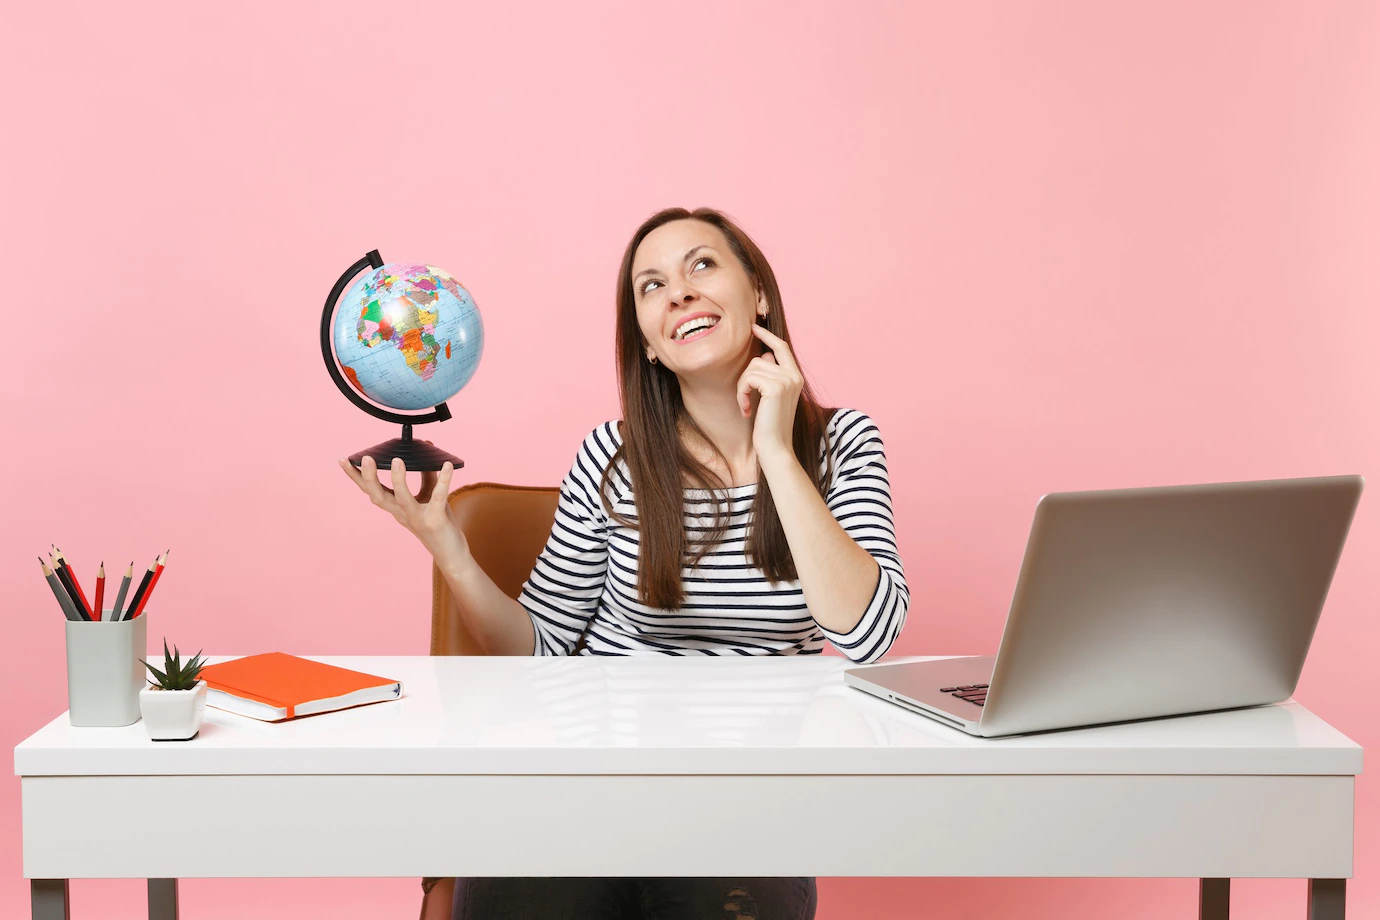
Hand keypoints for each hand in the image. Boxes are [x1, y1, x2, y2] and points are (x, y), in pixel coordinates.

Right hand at [337, 447, 467, 558]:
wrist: (451, 554)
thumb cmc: (439, 522)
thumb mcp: (429, 494)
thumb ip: (426, 473)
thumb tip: (426, 446)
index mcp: (396, 507)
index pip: (371, 491)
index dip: (356, 477)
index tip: (343, 460)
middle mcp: (402, 514)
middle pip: (378, 497)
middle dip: (369, 478)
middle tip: (366, 458)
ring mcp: (418, 518)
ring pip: (403, 500)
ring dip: (398, 481)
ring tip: (397, 460)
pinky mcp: (436, 521)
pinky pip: (438, 498)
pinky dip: (444, 481)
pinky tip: (448, 466)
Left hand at [737, 324, 803, 462]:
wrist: (775, 447)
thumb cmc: (769, 426)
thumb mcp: (771, 397)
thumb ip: (770, 375)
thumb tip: (763, 355)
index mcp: (795, 377)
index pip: (781, 347)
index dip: (767, 336)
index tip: (754, 328)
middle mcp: (794, 376)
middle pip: (759, 359)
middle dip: (746, 378)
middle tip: (745, 400)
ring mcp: (786, 380)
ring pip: (751, 369)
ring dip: (742, 389)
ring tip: (747, 407)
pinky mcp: (776, 387)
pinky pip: (748, 379)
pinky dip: (742, 394)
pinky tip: (747, 410)